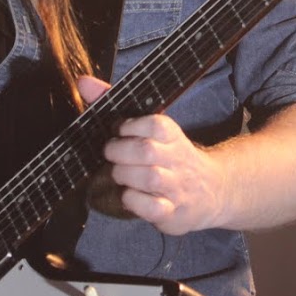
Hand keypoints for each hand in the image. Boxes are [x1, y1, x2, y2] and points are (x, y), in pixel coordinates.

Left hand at [76, 76, 229, 235]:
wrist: (212, 190)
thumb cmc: (170, 156)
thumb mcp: (151, 130)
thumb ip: (115, 105)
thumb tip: (83, 82)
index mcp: (172, 135)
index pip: (156, 124)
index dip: (131, 125)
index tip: (119, 129)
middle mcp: (177, 159)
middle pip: (147, 151)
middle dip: (119, 151)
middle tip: (111, 153)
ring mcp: (176, 187)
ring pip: (150, 178)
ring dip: (124, 175)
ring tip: (120, 174)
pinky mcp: (173, 212)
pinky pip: (153, 208)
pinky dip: (134, 201)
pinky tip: (130, 195)